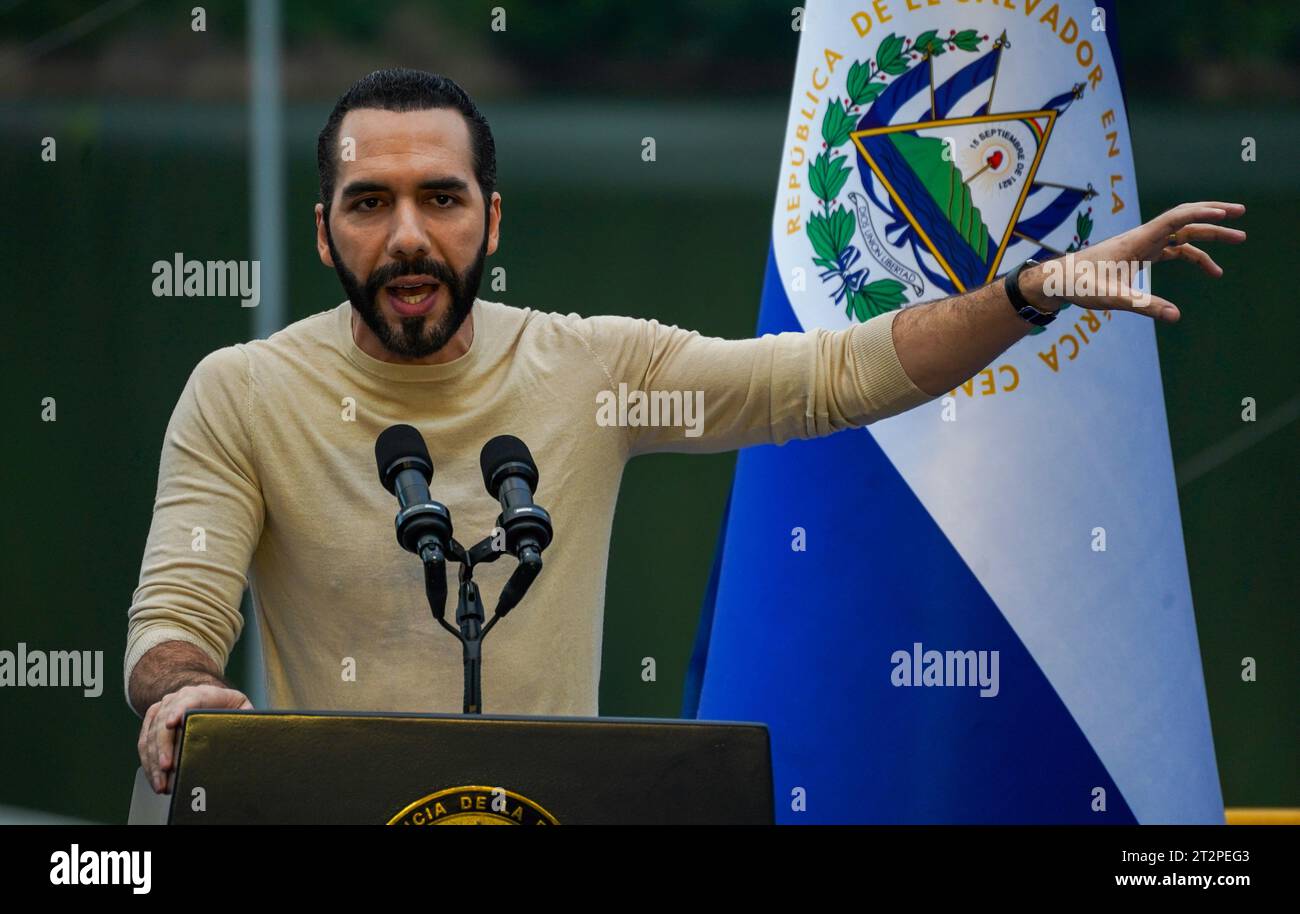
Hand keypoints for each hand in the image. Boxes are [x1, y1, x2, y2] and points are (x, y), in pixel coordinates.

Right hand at [138, 684, 252, 793]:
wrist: (208, 695)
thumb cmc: (228, 706)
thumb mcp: (241, 707)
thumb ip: (245, 717)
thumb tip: (248, 735)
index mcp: (203, 693)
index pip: (188, 700)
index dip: (179, 711)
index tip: (172, 724)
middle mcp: (177, 698)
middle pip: (164, 722)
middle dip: (163, 747)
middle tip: (167, 768)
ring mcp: (162, 708)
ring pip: (151, 735)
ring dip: (153, 761)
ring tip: (161, 783)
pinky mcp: (152, 720)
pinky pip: (144, 742)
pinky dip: (147, 762)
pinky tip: (154, 778)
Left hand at [1026, 201, 1245, 321]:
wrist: (1057, 281)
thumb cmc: (1080, 285)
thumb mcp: (1113, 298)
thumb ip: (1144, 305)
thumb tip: (1176, 316)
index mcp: (1137, 241)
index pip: (1175, 218)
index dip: (1202, 214)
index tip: (1227, 216)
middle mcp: (1142, 238)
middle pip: (1184, 219)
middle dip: (1214, 215)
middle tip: (1242, 214)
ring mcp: (1142, 245)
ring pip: (1182, 234)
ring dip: (1210, 236)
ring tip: (1238, 241)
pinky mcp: (1139, 255)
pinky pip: (1174, 250)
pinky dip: (1193, 255)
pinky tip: (1210, 268)